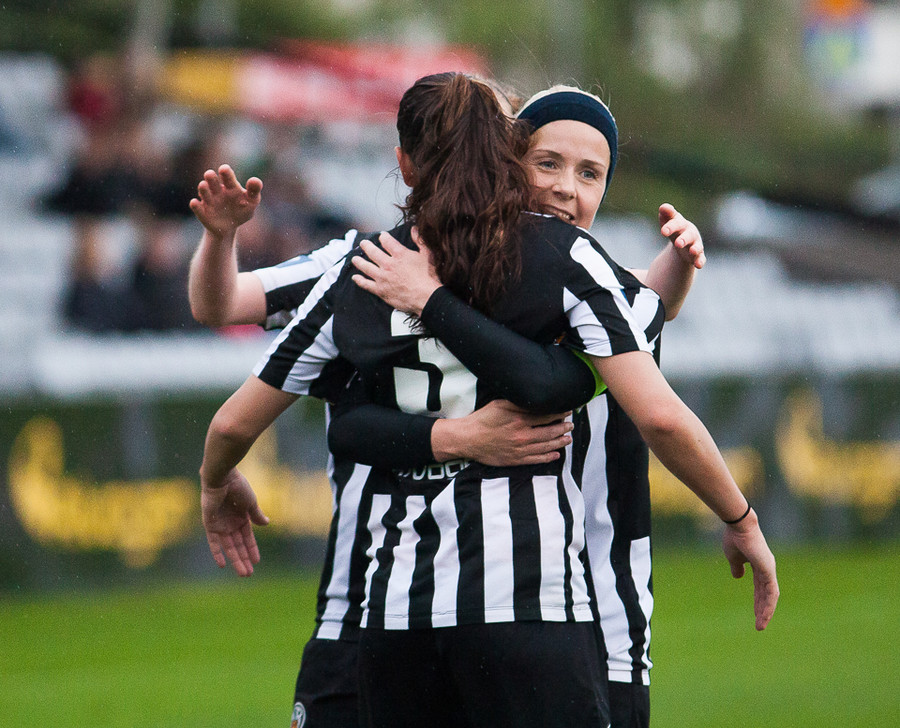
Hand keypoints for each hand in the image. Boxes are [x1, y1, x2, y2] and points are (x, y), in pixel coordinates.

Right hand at [190, 164, 262, 238]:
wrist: (229, 226)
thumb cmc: (242, 209)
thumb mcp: (252, 201)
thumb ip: (254, 191)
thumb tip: (256, 180)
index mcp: (229, 185)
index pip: (228, 177)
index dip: (226, 173)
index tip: (224, 169)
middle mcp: (217, 190)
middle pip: (213, 181)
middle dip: (211, 178)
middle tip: (210, 174)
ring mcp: (209, 200)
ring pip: (204, 192)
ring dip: (203, 189)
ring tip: (203, 185)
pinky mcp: (202, 212)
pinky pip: (197, 208)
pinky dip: (196, 206)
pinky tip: (195, 203)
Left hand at [201, 468, 269, 576]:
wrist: (223, 478)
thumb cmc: (238, 487)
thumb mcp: (251, 503)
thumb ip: (256, 515)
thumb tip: (266, 524)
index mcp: (241, 516)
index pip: (247, 537)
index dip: (252, 549)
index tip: (257, 561)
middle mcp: (230, 522)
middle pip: (238, 545)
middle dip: (243, 559)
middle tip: (248, 574)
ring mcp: (220, 524)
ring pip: (228, 547)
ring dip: (235, 560)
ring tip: (243, 573)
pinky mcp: (210, 524)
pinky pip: (213, 542)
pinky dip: (217, 552)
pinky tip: (222, 565)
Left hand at [351, 229, 441, 315]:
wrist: (427, 298)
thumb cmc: (430, 277)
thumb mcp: (428, 255)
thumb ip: (420, 241)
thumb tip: (414, 229)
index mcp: (399, 254)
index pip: (387, 241)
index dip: (383, 237)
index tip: (382, 236)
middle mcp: (388, 264)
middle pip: (372, 252)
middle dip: (367, 246)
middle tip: (363, 243)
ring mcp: (382, 277)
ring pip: (366, 267)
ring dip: (359, 261)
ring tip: (354, 259)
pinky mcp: (380, 290)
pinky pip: (366, 284)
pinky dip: (359, 280)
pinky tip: (355, 277)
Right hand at [433, 400, 573, 465]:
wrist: (468, 439)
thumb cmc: (482, 419)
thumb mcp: (500, 405)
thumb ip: (519, 403)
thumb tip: (536, 400)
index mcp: (520, 420)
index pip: (546, 416)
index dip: (560, 413)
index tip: (568, 411)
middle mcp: (523, 436)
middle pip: (550, 432)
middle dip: (563, 428)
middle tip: (571, 425)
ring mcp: (520, 449)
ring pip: (546, 446)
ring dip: (560, 442)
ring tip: (568, 439)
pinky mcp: (516, 460)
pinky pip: (536, 460)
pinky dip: (548, 457)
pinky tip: (556, 455)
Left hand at [659, 203, 704, 268]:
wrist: (683, 241)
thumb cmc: (675, 229)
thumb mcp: (669, 221)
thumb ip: (667, 214)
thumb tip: (663, 207)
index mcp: (682, 224)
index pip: (676, 224)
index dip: (670, 226)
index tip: (663, 231)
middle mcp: (690, 234)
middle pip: (688, 235)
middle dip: (684, 239)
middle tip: (678, 243)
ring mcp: (695, 245)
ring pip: (697, 247)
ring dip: (695, 249)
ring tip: (692, 251)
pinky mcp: (698, 256)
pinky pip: (701, 258)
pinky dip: (700, 261)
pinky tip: (699, 265)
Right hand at [721, 509, 779, 629]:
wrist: (738, 526)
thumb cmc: (735, 538)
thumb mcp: (733, 557)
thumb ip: (737, 567)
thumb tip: (738, 577)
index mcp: (759, 565)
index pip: (761, 588)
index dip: (758, 601)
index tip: (756, 614)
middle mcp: (767, 568)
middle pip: (767, 594)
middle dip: (763, 610)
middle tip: (760, 625)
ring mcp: (769, 569)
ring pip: (770, 596)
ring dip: (766, 611)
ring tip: (760, 625)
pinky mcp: (768, 570)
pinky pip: (771, 591)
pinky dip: (768, 604)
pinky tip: (764, 614)